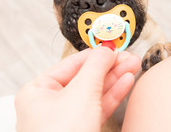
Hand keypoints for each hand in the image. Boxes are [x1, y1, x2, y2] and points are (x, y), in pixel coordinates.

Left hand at [15, 46, 140, 131]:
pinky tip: (126, 82)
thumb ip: (95, 67)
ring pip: (93, 92)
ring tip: (133, 66)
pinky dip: (112, 94)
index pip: (71, 64)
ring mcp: (65, 118)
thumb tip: (106, 48)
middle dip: (109, 66)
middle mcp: (49, 103)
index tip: (114, 46)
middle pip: (84, 77)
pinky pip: (97, 106)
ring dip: (114, 78)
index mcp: (38, 91)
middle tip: (129, 57)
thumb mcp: (80, 94)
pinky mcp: (80, 129)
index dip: (95, 54)